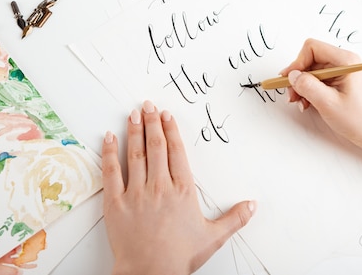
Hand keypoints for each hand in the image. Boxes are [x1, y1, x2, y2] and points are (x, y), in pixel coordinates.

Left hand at [101, 100, 254, 274]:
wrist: (150, 274)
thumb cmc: (179, 257)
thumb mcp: (213, 237)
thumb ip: (234, 218)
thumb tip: (252, 205)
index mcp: (182, 190)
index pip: (176, 152)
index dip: (171, 130)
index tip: (167, 115)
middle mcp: (159, 186)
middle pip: (155, 147)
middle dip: (152, 123)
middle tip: (148, 105)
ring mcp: (136, 193)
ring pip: (135, 154)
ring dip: (134, 131)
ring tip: (133, 114)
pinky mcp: (116, 203)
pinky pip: (111, 172)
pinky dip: (110, 153)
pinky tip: (109, 138)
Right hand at [280, 39, 361, 163]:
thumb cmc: (358, 119)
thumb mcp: (328, 103)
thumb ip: (308, 86)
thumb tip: (292, 75)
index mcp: (346, 61)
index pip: (312, 48)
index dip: (297, 62)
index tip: (289, 79)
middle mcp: (344, 62)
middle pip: (310, 59)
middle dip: (298, 77)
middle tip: (292, 95)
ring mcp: (341, 71)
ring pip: (311, 71)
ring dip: (302, 86)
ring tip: (300, 102)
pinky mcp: (339, 81)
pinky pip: (317, 80)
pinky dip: (309, 91)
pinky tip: (307, 104)